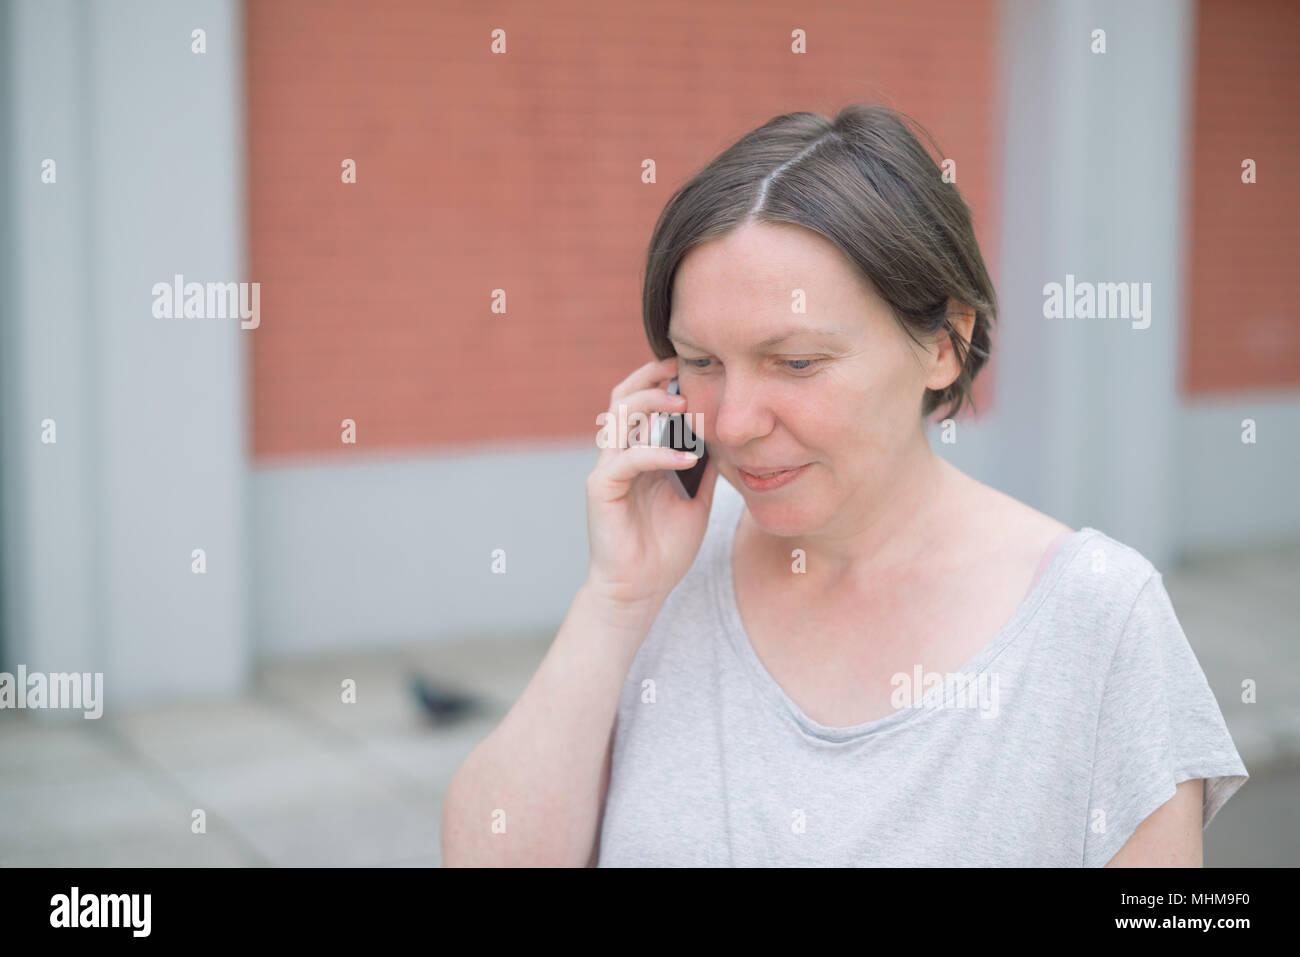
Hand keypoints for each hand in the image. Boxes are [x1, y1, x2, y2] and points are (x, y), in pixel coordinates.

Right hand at [584, 356, 718, 609]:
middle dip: (651, 379)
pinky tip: (687, 458)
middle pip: (622, 398)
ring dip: (651, 404)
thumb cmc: (666, 545)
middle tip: (683, 372)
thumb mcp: (697, 497)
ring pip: (618, 419)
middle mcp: (617, 455)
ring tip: (684, 404)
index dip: (659, 379)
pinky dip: (658, 453)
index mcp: (636, 452)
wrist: (641, 589)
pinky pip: (627, 459)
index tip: (692, 366)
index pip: (639, 401)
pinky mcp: (601, 490)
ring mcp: (607, 470)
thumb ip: (705, 464)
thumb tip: (727, 434)